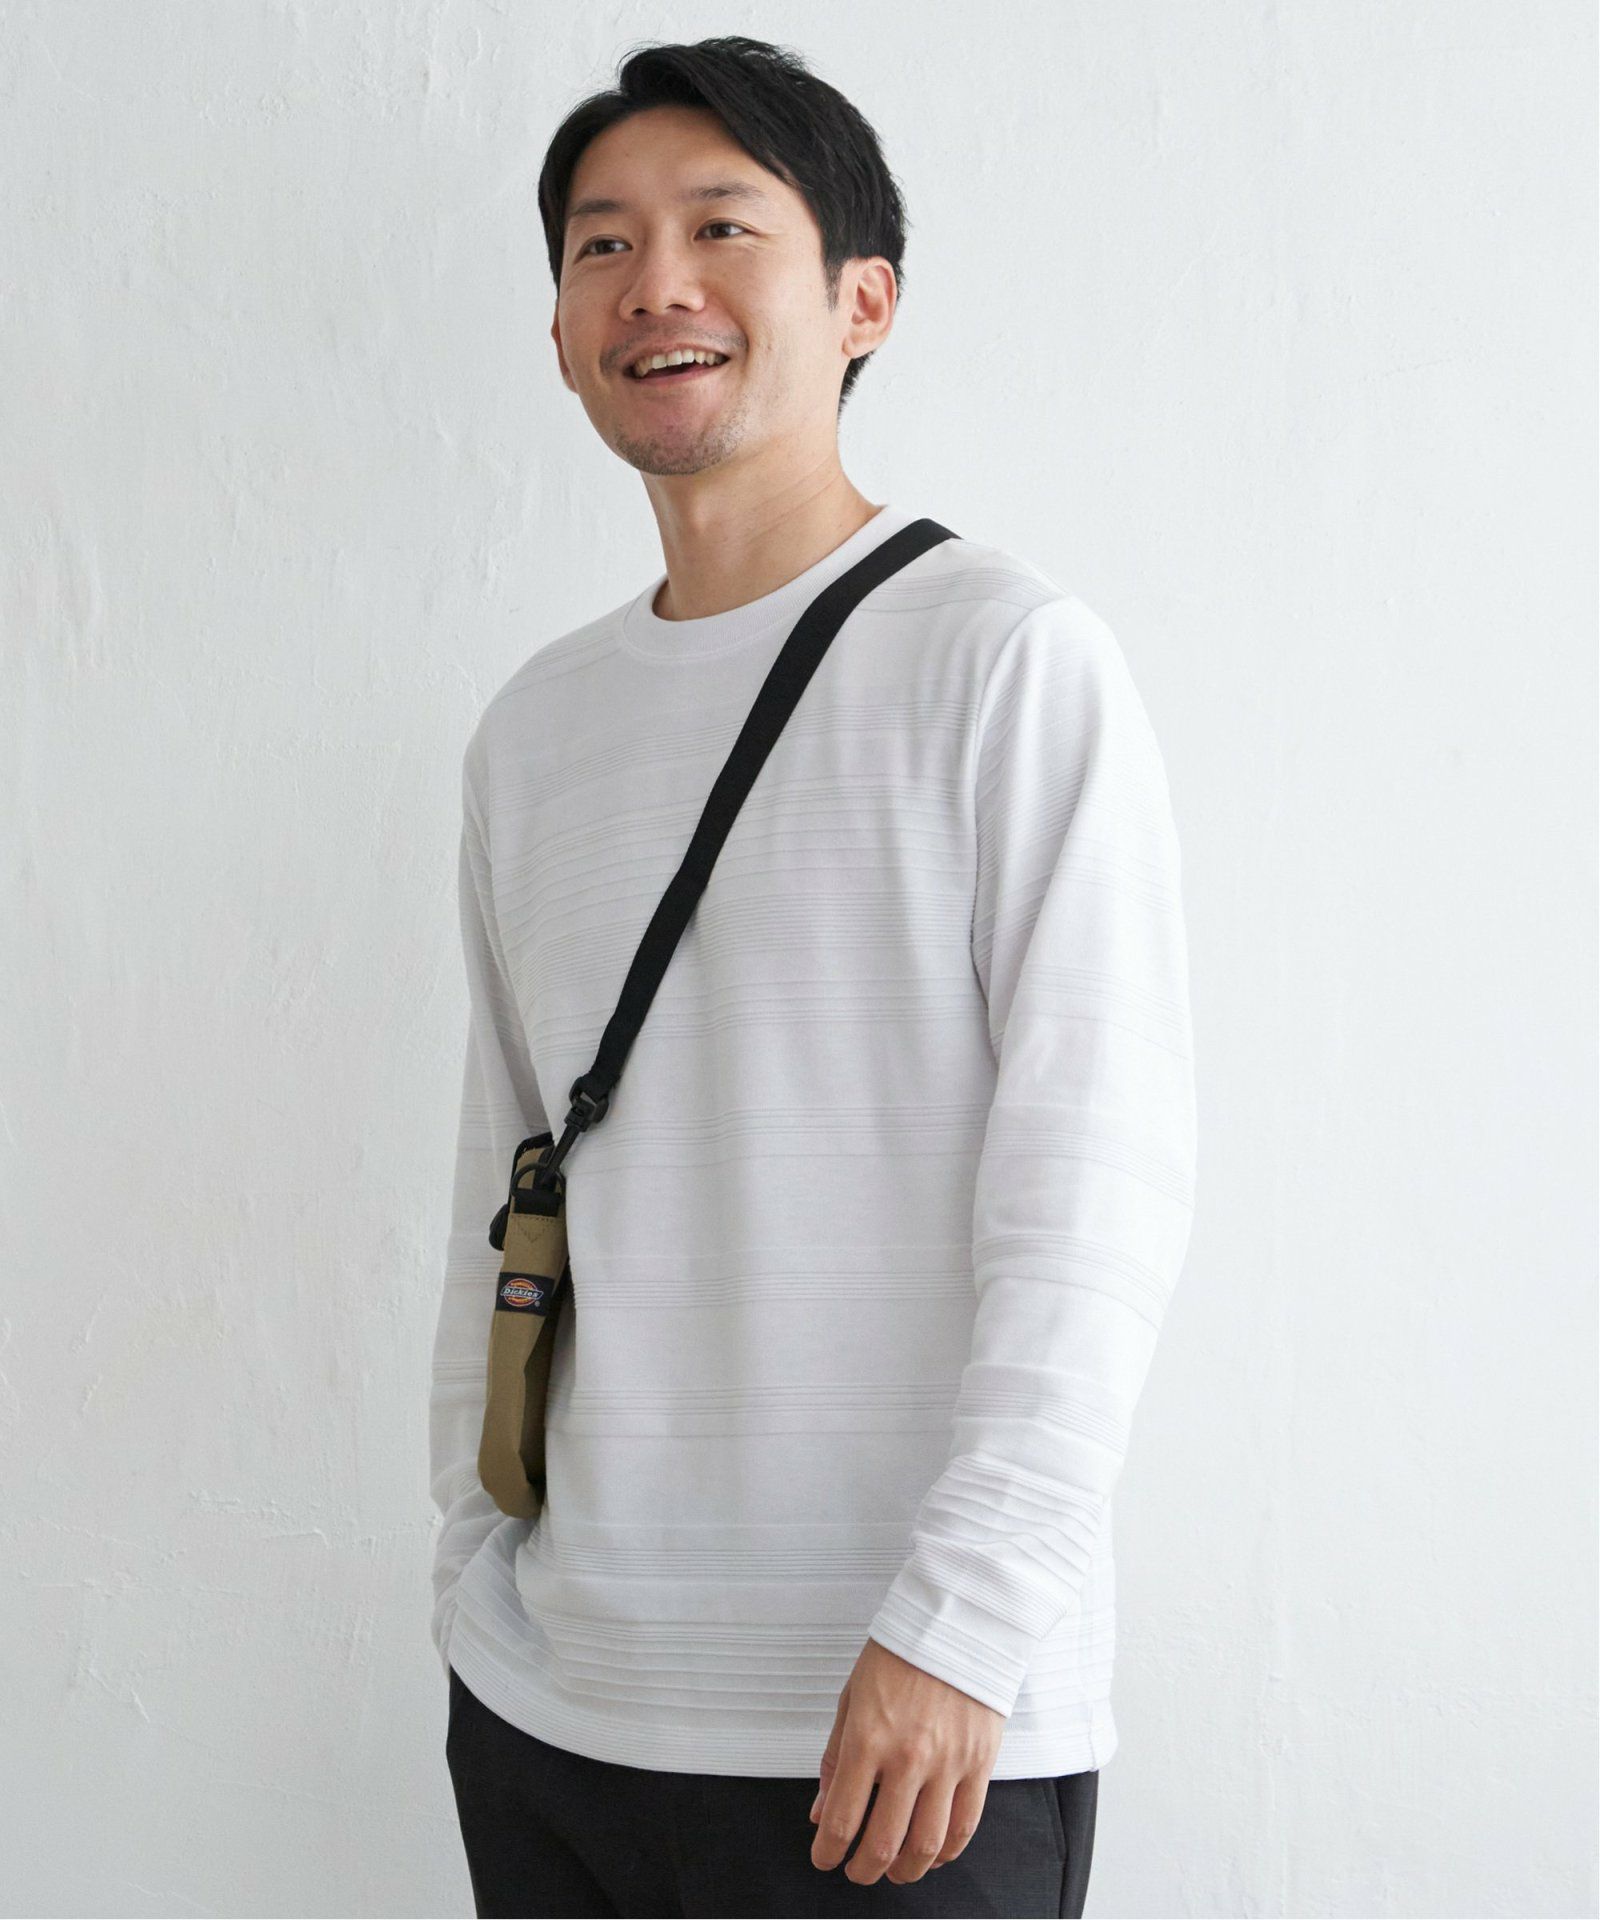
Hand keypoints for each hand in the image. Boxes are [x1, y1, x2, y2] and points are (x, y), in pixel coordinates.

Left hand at [808, 1635, 1004, 1884]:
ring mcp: (948, 1764)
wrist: (957, 1621)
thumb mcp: (852, 1697)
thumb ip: (835, 1757)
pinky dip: (947, 1852)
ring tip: (894, 1872)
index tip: (823, 1858)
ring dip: (906, 1871)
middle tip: (856, 1872)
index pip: (841, 1819)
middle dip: (863, 1871)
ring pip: (926, 1845)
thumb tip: (820, 1811)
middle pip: (883, 1844)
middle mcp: (907, 1758)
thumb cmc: (899, 1653)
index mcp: (867, 1739)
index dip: (827, 1852)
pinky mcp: (980, 1763)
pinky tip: (933, 1855)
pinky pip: (965, 1825)